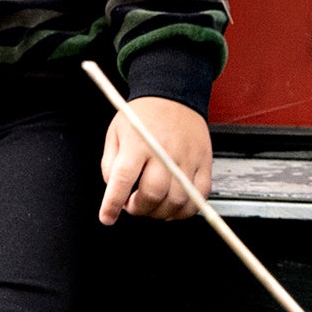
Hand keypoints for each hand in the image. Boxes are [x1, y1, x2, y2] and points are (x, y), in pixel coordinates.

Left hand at [98, 96, 211, 224]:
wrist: (173, 94)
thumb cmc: (143, 115)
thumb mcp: (116, 132)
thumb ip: (110, 164)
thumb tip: (115, 192)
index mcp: (138, 142)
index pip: (123, 179)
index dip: (112, 204)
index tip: (107, 217)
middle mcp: (164, 151)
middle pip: (152, 194)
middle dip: (138, 209)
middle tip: (132, 204)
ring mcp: (187, 158)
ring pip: (176, 201)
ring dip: (160, 212)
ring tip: (152, 204)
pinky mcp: (204, 162)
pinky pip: (199, 196)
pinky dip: (186, 210)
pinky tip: (173, 206)